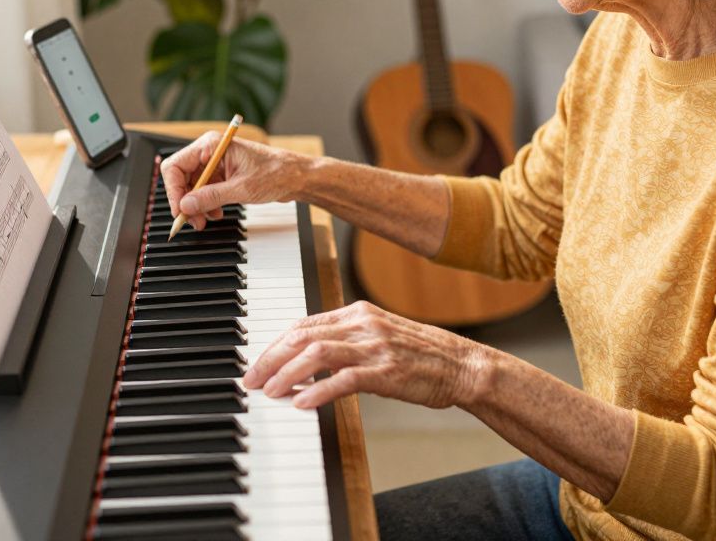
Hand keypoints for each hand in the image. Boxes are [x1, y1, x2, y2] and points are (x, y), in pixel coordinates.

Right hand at [159, 132, 307, 229]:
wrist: (295, 177)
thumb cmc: (275, 173)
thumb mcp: (241, 188)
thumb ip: (211, 197)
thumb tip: (186, 205)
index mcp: (211, 145)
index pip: (175, 166)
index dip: (173, 190)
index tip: (180, 210)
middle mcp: (209, 152)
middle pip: (180, 178)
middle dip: (185, 201)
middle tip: (192, 221)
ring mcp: (214, 164)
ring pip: (191, 187)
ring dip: (196, 206)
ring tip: (207, 219)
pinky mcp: (220, 175)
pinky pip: (203, 191)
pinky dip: (206, 204)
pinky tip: (217, 212)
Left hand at [243, 301, 488, 409]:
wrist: (464, 366)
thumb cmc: (421, 356)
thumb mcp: (379, 337)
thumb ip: (345, 341)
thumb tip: (305, 359)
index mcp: (358, 312)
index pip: (302, 324)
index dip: (274, 345)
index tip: (256, 364)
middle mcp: (363, 324)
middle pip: (301, 336)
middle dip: (269, 359)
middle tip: (250, 381)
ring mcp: (375, 347)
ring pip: (316, 354)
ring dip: (286, 374)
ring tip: (269, 393)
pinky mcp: (387, 372)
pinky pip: (343, 379)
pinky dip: (317, 390)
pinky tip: (301, 403)